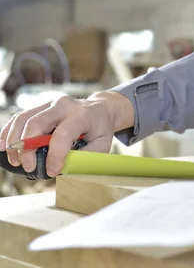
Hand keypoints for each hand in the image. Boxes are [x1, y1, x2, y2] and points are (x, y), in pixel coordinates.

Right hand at [0, 91, 133, 176]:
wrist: (101, 109)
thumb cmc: (101, 129)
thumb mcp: (102, 145)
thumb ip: (85, 156)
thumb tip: (63, 167)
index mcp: (82, 115)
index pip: (63, 134)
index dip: (54, 155)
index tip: (51, 172)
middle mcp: (64, 105)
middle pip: (37, 123)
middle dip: (27, 148)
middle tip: (27, 167)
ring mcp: (50, 104)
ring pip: (24, 119)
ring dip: (14, 141)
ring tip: (15, 161)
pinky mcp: (41, 107)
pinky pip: (20, 117)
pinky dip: (9, 131)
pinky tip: (4, 146)